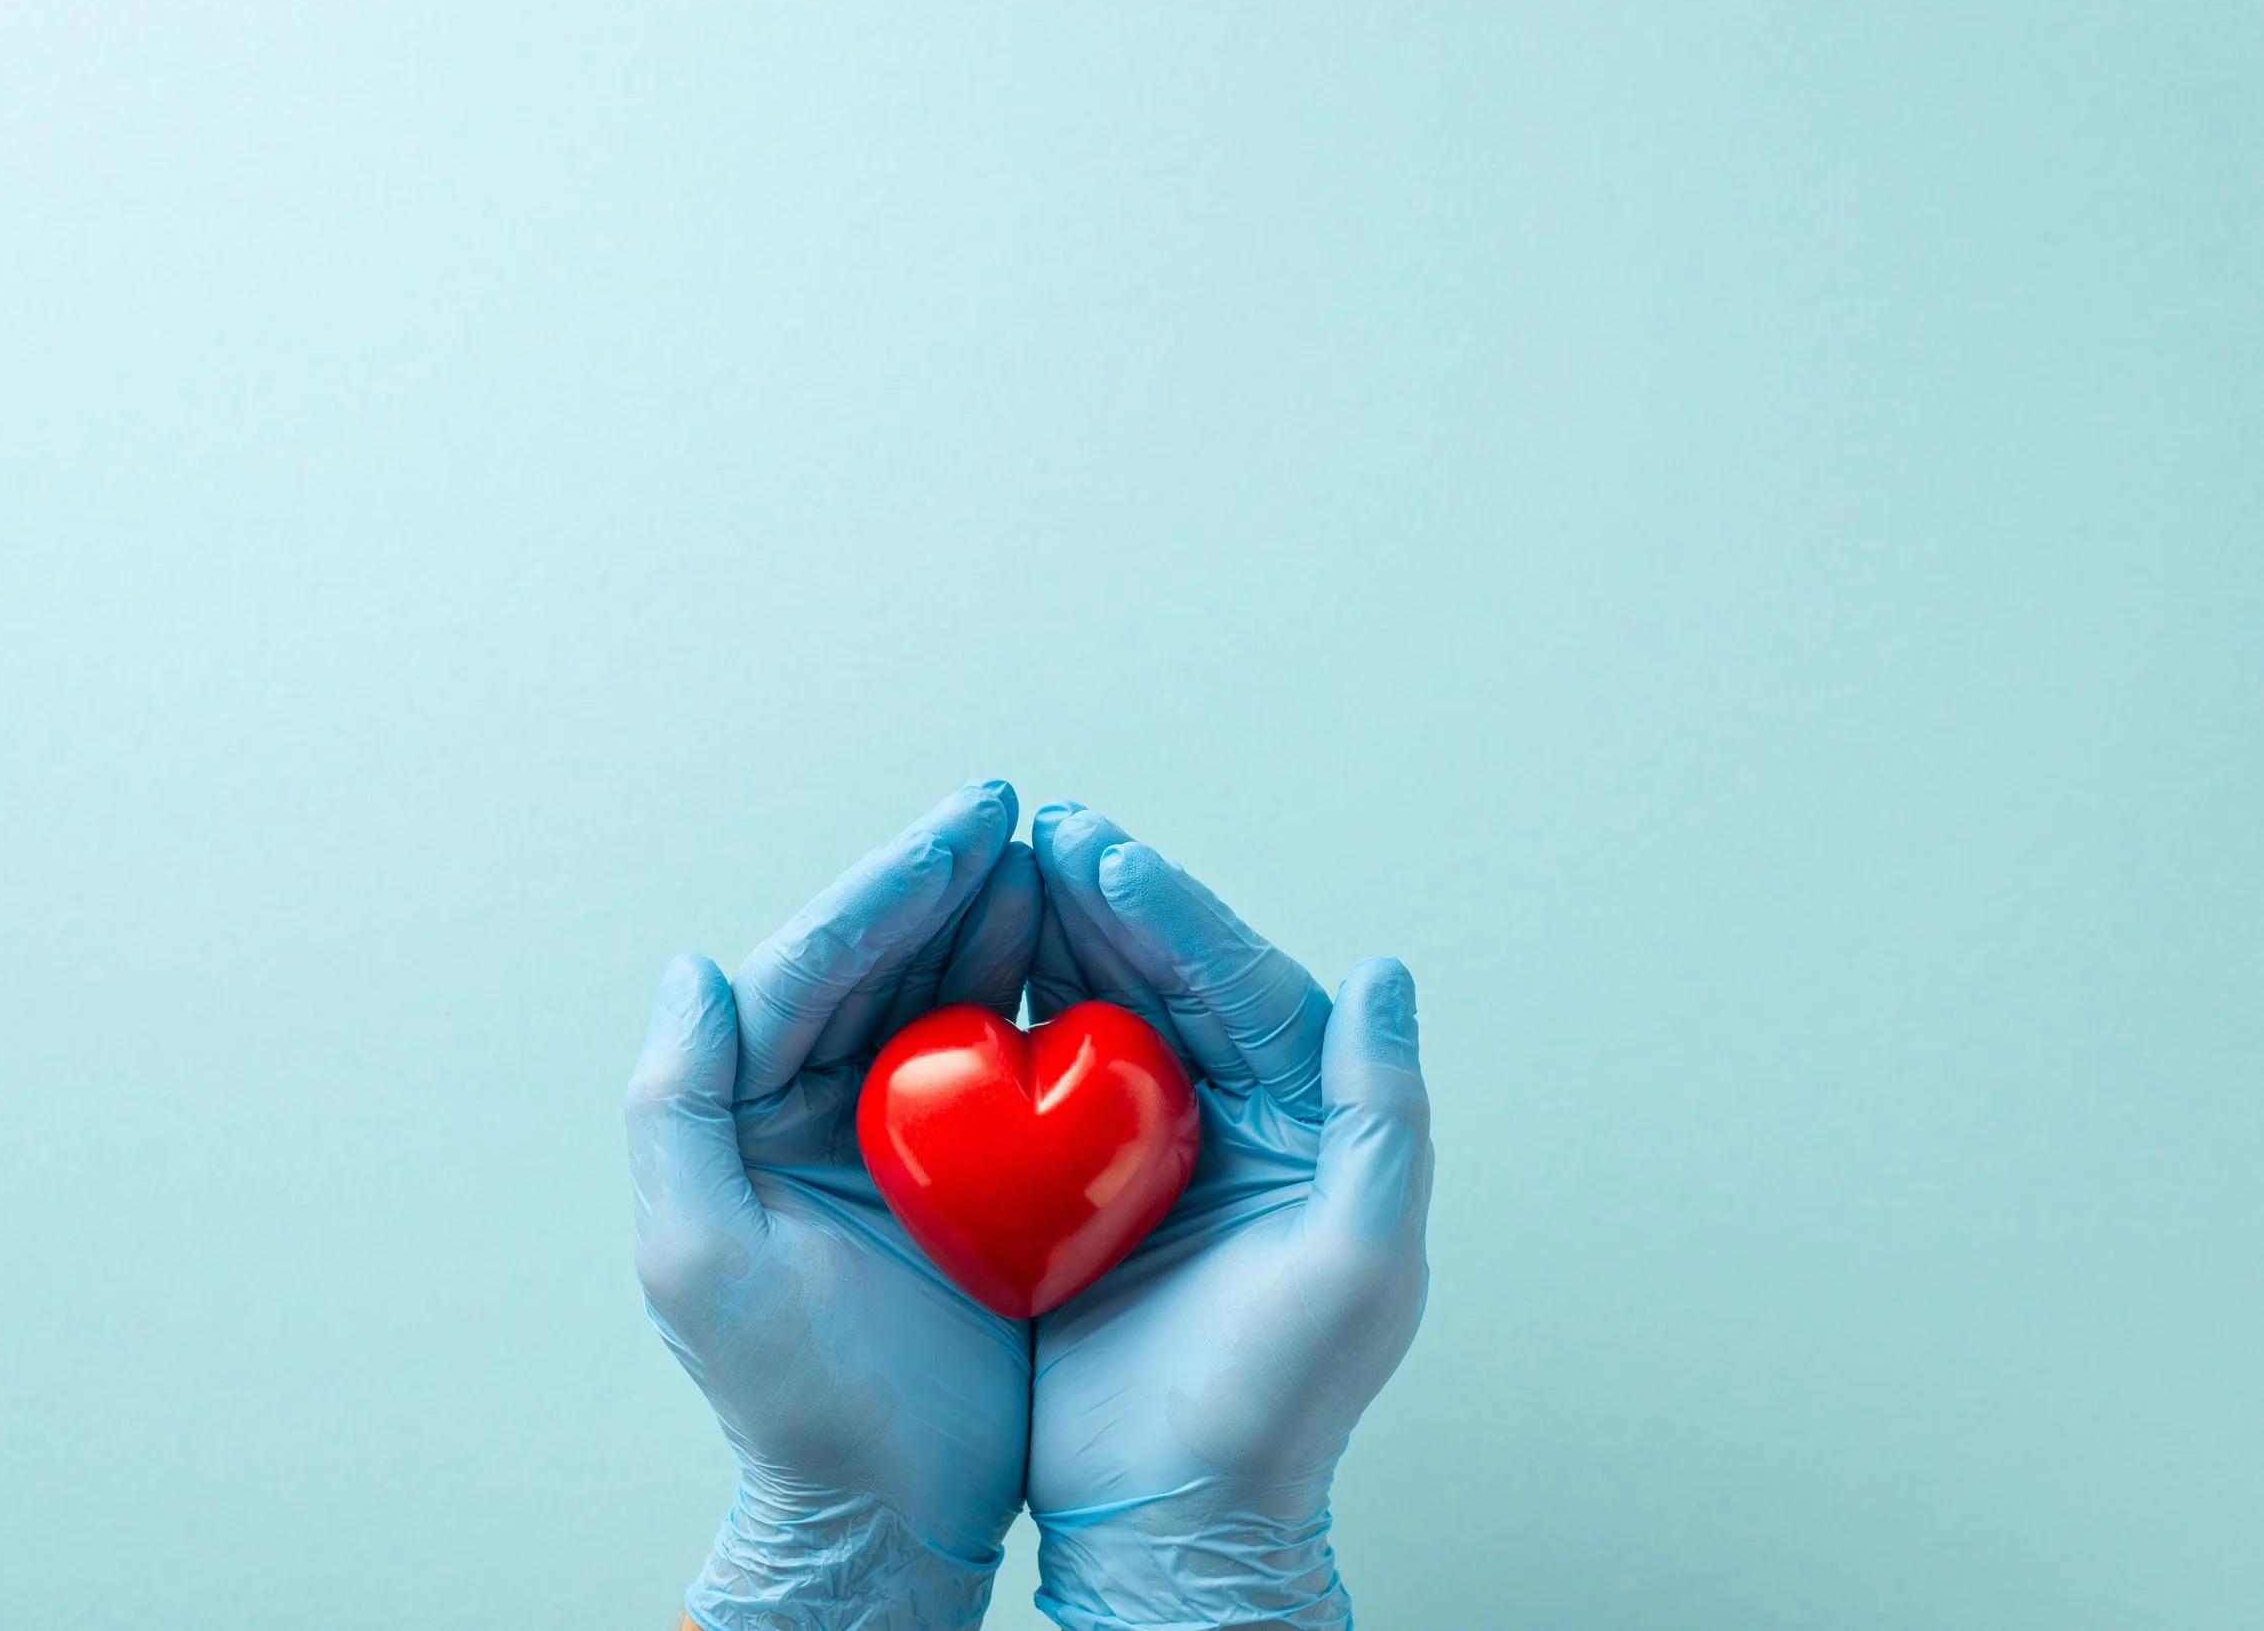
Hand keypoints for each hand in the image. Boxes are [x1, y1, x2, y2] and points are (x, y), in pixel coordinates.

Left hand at [626, 781, 1040, 1630]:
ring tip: (1062, 859)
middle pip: (891, 960)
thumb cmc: (788, 1397)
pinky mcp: (975, 1176)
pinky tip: (1096, 960)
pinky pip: (1011, 1064)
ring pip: (952, 995)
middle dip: (955, 881)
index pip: (821, 964)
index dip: (894, 884)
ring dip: (1003, 924)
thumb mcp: (700, 1258)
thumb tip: (696, 971)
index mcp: (754, 1105)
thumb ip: (675, 1108)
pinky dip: (1046, 1003)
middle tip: (1024, 813)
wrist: (887, 1505)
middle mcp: (824, 1100)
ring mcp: (903, 1135)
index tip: (969, 821)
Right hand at [1023, 805, 1432, 1630]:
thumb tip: (1381, 970)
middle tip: (1043, 828)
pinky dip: (1010, 1018)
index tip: (1106, 855)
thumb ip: (1378, 1115)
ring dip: (1058, 938)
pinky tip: (964, 971)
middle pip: (1171, 980)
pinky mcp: (1076, 1189)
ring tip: (1004, 865)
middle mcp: (1234, 1118)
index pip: (1244, 987)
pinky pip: (1043, 1080)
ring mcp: (1150, 1151)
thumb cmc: (1279, 1403)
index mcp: (1305, 1123)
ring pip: (1105, 1011)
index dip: (1177, 913)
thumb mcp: (1358, 1264)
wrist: (1173, 1516)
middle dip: (1109, 901)